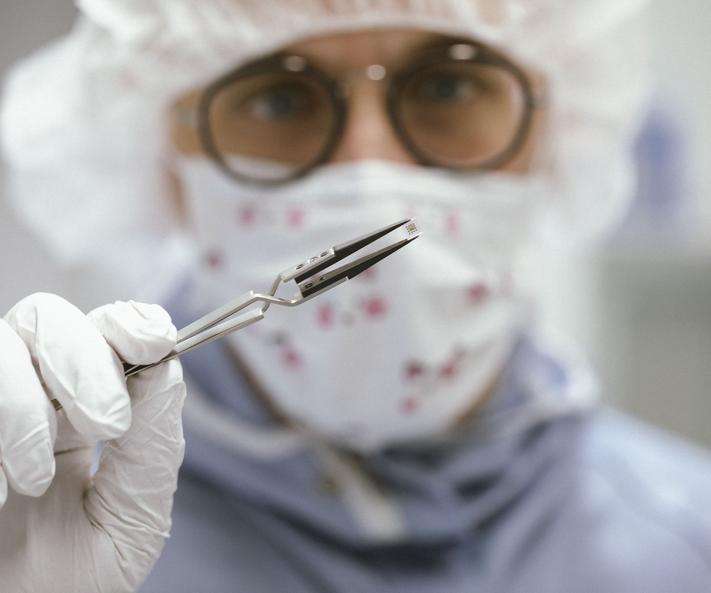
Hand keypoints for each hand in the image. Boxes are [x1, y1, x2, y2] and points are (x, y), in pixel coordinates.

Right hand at [0, 294, 185, 592]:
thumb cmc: (71, 583)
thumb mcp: (132, 517)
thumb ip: (155, 445)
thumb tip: (168, 367)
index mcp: (86, 412)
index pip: (108, 333)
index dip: (130, 321)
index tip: (154, 341)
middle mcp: (34, 399)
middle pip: (50, 319)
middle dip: (86, 360)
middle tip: (108, 424)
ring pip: (2, 345)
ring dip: (25, 404)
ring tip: (37, 478)